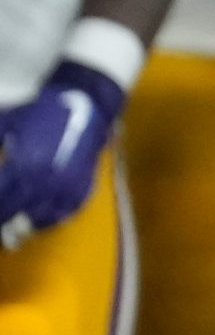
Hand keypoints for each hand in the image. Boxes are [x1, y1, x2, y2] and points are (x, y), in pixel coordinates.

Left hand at [0, 62, 123, 247]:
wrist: (85, 103)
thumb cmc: (41, 111)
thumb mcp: (6, 124)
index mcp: (21, 165)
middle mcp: (42, 180)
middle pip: (12, 213)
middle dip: (3, 220)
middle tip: (0, 224)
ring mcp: (63, 186)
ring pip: (37, 220)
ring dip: (22, 226)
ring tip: (14, 231)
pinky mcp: (81, 187)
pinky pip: (63, 215)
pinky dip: (48, 222)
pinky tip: (37, 221)